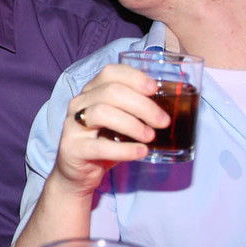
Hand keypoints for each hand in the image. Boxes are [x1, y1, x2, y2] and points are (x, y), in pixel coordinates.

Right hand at [52, 63, 167, 196]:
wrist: (78, 174)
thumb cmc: (104, 143)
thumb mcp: (119, 122)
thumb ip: (135, 110)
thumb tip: (173, 106)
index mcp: (91, 91)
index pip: (110, 72)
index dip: (134, 77)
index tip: (155, 89)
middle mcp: (79, 103)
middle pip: (110, 92)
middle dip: (142, 105)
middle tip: (163, 121)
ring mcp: (72, 125)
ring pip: (102, 113)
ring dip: (132, 124)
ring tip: (151, 137)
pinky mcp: (72, 149)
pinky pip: (99, 146)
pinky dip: (124, 150)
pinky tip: (141, 152)